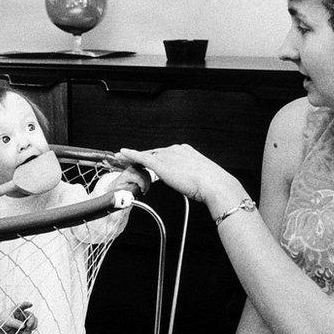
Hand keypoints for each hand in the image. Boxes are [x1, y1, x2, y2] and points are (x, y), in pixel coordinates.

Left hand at [0, 301, 37, 333]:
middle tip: (28, 326)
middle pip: (32, 317)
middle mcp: (22, 316)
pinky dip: (27, 333)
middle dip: (32, 322)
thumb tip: (24, 326)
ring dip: (30, 328)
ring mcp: (23, 323)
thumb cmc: (1, 321)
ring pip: (33, 325)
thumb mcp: (7, 321)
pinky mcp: (22, 330)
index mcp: (17, 310)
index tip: (31, 305)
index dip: (27, 304)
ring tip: (25, 331)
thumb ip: (15, 323)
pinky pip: (28, 332)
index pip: (23, 305)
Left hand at [115, 144, 240, 206]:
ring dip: (132, 157)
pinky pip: (141, 158)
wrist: (213, 183)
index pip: (164, 153)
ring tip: (120, 158)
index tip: (147, 161)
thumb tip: (188, 182)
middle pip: (153, 153)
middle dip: (140, 156)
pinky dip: (130, 155)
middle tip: (127, 159)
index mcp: (185, 150)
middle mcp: (175, 150)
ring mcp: (167, 156)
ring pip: (145, 155)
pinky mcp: (161, 164)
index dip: (153, 158)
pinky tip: (122, 154)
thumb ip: (190, 176)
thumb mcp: (199, 176)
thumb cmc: (211, 183)